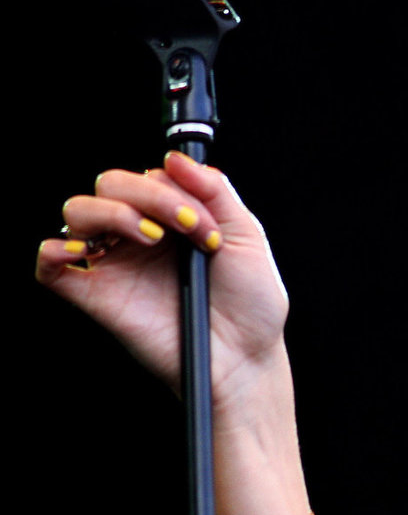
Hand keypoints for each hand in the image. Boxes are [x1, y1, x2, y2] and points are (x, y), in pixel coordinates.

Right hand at [36, 152, 289, 400]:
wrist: (243, 356)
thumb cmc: (251, 302)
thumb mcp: (246, 235)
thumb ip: (214, 191)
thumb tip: (175, 158)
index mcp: (173, 218)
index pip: (149, 176)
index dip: (173, 189)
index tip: (205, 224)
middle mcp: (139, 235)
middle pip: (110, 185)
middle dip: (147, 195)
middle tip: (185, 229)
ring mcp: (115, 263)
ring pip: (77, 212)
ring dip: (110, 213)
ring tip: (150, 239)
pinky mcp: (96, 295)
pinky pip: (50, 265)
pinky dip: (54, 250)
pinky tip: (87, 252)